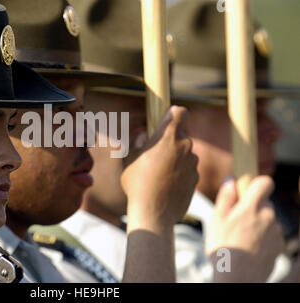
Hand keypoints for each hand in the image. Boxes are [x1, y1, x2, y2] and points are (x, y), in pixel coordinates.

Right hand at [121, 106, 198, 232]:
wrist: (153, 213)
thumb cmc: (137, 184)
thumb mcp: (130, 159)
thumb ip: (138, 143)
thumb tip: (143, 136)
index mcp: (168, 137)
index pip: (181, 112)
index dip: (175, 114)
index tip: (168, 120)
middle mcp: (184, 146)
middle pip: (181, 136)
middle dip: (170, 142)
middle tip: (154, 155)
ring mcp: (192, 163)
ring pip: (185, 154)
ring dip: (175, 159)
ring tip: (158, 175)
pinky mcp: (196, 179)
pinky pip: (188, 170)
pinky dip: (179, 174)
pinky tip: (166, 186)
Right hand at [206, 176, 283, 281]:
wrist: (237, 278)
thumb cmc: (223, 248)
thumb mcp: (216, 219)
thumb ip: (225, 197)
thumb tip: (231, 179)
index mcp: (252, 207)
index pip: (265, 182)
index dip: (256, 183)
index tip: (246, 191)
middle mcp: (268, 217)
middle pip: (264, 203)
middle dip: (252, 207)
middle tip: (235, 220)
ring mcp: (276, 232)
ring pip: (267, 219)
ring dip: (257, 223)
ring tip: (240, 238)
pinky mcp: (279, 247)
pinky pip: (271, 235)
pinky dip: (262, 238)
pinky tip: (248, 248)